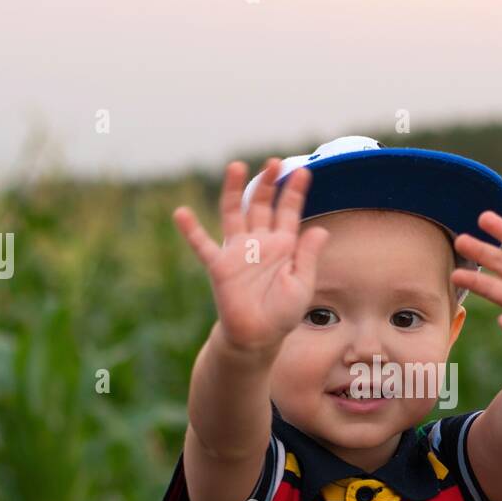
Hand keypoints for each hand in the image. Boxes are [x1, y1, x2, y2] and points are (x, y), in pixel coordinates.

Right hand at [173, 159, 328, 354]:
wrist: (258, 337)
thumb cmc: (282, 313)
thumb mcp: (302, 284)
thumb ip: (308, 256)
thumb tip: (320, 229)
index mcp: (282, 246)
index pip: (288, 212)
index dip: (294, 192)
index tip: (303, 171)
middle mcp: (259, 243)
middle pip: (261, 205)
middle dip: (268, 183)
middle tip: (274, 163)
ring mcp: (237, 251)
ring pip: (234, 213)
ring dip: (233, 190)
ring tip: (236, 166)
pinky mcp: (219, 266)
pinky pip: (202, 245)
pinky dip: (191, 230)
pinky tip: (181, 213)